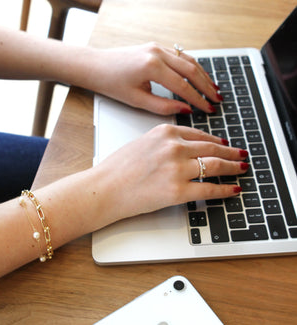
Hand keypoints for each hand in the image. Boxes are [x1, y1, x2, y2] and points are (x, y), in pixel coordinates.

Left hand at [88, 42, 220, 114]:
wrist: (96, 66)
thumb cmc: (112, 83)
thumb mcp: (137, 100)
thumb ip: (163, 106)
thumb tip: (185, 109)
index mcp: (152, 67)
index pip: (183, 86)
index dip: (198, 99)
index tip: (208, 109)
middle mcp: (158, 52)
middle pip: (191, 70)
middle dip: (206, 86)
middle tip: (217, 99)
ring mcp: (158, 47)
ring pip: (188, 60)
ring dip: (202, 74)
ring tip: (213, 88)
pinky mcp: (156, 47)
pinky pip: (180, 55)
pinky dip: (192, 66)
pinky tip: (198, 75)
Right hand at [93, 124, 247, 223]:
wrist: (105, 187)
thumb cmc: (118, 168)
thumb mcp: (143, 143)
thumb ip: (165, 142)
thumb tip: (185, 147)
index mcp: (165, 132)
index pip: (200, 135)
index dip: (217, 141)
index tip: (226, 145)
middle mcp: (174, 147)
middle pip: (213, 148)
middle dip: (231, 153)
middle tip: (241, 155)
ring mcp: (177, 169)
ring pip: (216, 166)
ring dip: (233, 168)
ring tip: (242, 169)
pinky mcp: (177, 191)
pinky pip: (208, 189)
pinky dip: (224, 190)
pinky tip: (232, 189)